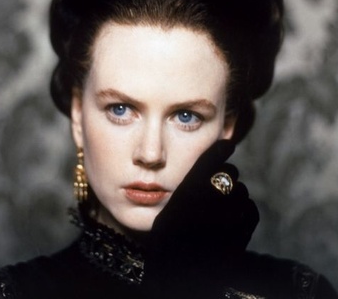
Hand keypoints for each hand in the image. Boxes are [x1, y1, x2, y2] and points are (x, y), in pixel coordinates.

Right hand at [143, 140, 258, 295]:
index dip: (222, 148)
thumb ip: (188, 190)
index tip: (227, 144)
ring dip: (236, 196)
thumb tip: (205, 176)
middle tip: (220, 187)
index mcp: (189, 188)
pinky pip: (251, 209)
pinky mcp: (242, 231)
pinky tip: (237, 218)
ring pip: (242, 191)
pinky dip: (246, 211)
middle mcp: (210, 197)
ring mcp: (229, 214)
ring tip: (225, 210)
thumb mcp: (169, 211)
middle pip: (230, 172)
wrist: (179, 275)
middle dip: (226, 177)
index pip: (213, 157)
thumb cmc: (168, 243)